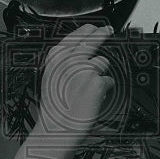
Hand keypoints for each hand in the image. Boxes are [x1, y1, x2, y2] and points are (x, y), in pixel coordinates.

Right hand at [36, 23, 114, 138]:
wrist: (56, 130)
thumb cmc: (54, 109)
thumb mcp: (50, 78)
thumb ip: (63, 62)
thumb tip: (79, 51)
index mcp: (56, 58)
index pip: (75, 35)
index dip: (87, 30)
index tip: (94, 28)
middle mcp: (70, 59)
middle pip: (92, 39)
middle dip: (102, 33)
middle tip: (108, 31)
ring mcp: (84, 69)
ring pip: (102, 62)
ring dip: (100, 73)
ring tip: (90, 88)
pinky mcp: (97, 82)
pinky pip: (109, 80)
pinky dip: (105, 89)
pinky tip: (95, 98)